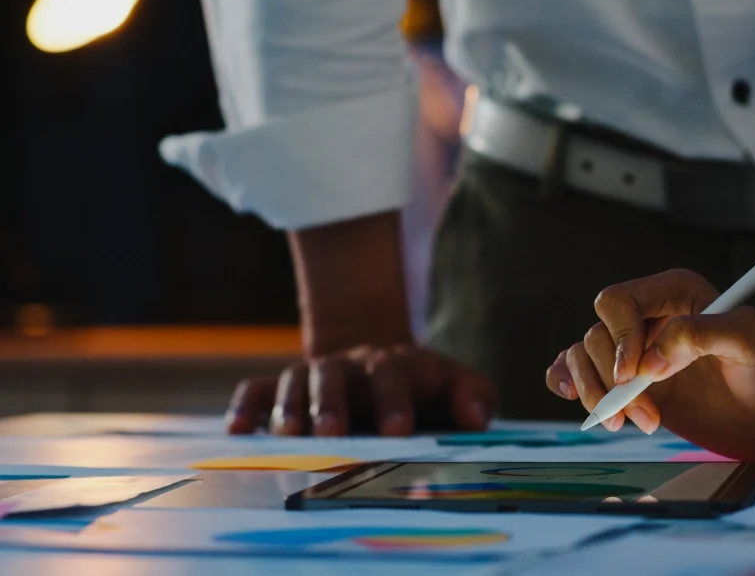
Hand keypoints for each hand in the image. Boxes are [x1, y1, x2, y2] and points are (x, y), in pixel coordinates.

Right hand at [226, 344, 496, 435]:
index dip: (394, 399)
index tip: (398, 429)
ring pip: (295, 381)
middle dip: (332, 403)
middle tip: (332, 433)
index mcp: (396, 365)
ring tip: (288, 435)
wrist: (381, 363)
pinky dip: (244, 406)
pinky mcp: (284, 388)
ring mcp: (315, 375)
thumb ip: (474, 397)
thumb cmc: (426, 387)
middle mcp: (351, 366)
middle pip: (336, 375)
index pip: (393, 375)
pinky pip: (257, 389)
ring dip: (290, 406)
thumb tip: (475, 418)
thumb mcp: (459, 385)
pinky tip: (236, 431)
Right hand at [545, 270, 754, 461]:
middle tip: (644, 416)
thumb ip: (703, 335)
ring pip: (581, 356)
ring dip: (595, 394)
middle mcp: (650, 318)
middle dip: (609, 379)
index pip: (618, 301)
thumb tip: (651, 360)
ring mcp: (638, 353)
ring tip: (628, 424)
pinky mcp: (631, 384)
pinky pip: (578, 372)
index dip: (619, 338)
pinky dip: (570, 385)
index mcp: (676, 293)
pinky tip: (581, 401)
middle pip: (595, 335)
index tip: (634, 376)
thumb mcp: (751, 343)